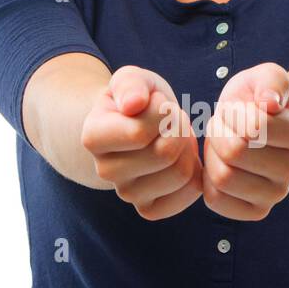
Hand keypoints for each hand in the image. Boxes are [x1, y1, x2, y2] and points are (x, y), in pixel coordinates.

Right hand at [80, 66, 202, 219]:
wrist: (135, 126)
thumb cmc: (136, 100)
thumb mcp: (132, 79)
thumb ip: (130, 84)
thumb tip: (132, 104)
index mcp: (93, 137)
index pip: (140, 132)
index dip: (163, 112)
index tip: (158, 103)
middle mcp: (104, 171)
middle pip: (166, 154)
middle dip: (179, 128)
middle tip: (171, 120)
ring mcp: (126, 194)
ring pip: (181, 173)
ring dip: (188, 148)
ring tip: (174, 136)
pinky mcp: (148, 208)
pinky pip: (190, 193)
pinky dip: (195, 172)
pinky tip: (181, 159)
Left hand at [201, 63, 288, 219]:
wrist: (263, 125)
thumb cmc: (260, 98)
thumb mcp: (268, 76)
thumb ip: (273, 80)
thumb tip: (271, 103)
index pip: (252, 128)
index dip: (232, 114)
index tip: (236, 109)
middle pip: (234, 153)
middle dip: (219, 132)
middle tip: (225, 125)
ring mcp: (278, 194)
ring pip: (223, 178)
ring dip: (212, 155)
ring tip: (223, 141)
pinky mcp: (257, 211)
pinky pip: (216, 201)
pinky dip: (208, 180)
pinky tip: (220, 164)